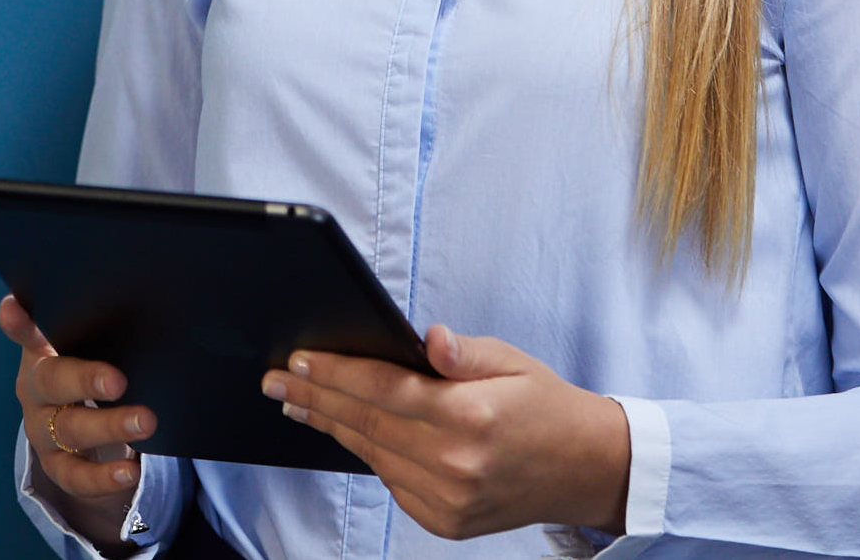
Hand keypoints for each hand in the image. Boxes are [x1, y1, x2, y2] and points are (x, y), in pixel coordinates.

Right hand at [0, 294, 155, 544]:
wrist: (84, 429)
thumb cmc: (94, 372)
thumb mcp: (96, 350)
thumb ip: (107, 333)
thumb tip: (151, 307)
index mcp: (42, 352)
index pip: (28, 333)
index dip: (19, 323)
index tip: (13, 307)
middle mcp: (34, 390)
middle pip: (52, 382)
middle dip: (85, 380)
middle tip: (118, 381)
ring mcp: (42, 430)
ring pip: (68, 429)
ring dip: (109, 426)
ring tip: (145, 423)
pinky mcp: (56, 465)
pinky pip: (75, 475)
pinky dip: (103, 476)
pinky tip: (130, 471)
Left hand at [262, 324, 628, 539]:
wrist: (583, 468)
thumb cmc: (543, 405)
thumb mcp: (510, 361)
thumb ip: (463, 353)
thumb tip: (430, 338)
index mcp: (470, 416)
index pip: (384, 389)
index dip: (336, 374)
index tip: (298, 361)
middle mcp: (456, 463)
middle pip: (367, 423)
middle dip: (315, 399)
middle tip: (276, 382)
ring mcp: (448, 499)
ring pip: (372, 455)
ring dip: (332, 427)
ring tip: (298, 404)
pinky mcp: (444, 521)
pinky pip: (391, 482)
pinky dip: (369, 455)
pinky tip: (349, 432)